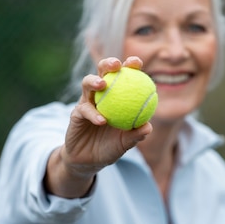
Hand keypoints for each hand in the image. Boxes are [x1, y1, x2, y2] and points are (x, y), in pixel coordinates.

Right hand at [45, 56, 152, 196]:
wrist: (89, 160)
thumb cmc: (110, 147)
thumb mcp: (125, 142)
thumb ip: (136, 134)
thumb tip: (148, 127)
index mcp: (116, 96)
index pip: (124, 76)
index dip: (130, 66)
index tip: (137, 63)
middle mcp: (101, 95)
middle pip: (102, 72)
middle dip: (108, 63)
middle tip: (117, 65)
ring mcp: (86, 102)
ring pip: (87, 84)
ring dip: (94, 81)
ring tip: (103, 84)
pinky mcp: (76, 114)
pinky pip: (84, 110)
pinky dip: (93, 114)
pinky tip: (101, 120)